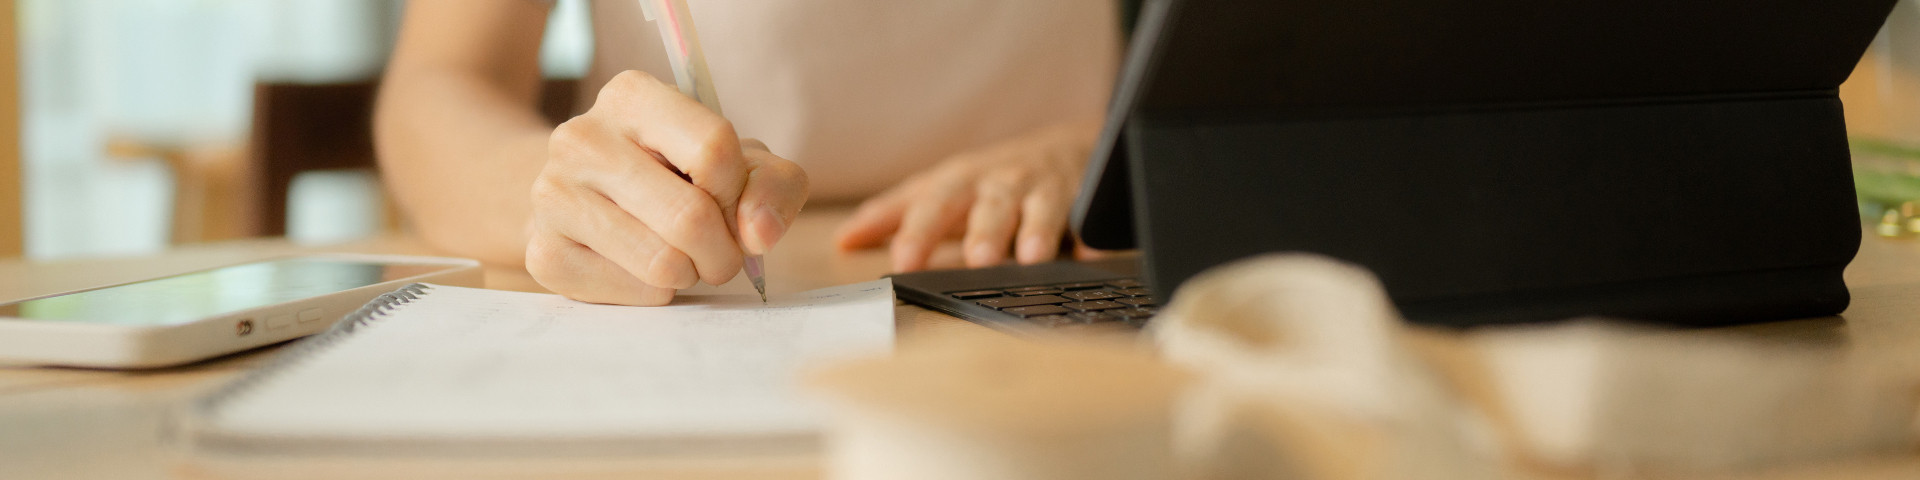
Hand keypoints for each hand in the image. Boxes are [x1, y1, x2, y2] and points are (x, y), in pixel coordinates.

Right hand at [527, 71, 808, 304]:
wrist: (590, 198)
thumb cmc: (681, 175)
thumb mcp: (740, 163)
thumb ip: (772, 185)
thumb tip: (760, 233)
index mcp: (631, 96)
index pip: (713, 149)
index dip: (738, 191)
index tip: (729, 200)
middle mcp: (581, 138)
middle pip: (690, 216)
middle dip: (724, 250)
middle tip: (718, 250)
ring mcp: (552, 196)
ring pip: (662, 262)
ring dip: (692, 272)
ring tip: (682, 256)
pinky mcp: (543, 253)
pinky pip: (634, 293)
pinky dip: (657, 292)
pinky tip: (641, 268)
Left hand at [835, 119, 1102, 271]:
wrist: (1066, 148)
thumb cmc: (989, 180)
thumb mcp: (940, 190)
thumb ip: (892, 216)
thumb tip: (844, 239)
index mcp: (959, 182)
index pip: (932, 204)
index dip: (918, 231)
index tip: (903, 260)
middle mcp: (1000, 183)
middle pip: (987, 204)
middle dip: (981, 229)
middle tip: (977, 259)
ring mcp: (1043, 189)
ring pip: (1039, 207)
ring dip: (1035, 231)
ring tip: (1031, 257)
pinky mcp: (1083, 199)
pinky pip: (1089, 217)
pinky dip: (1092, 234)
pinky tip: (1093, 253)